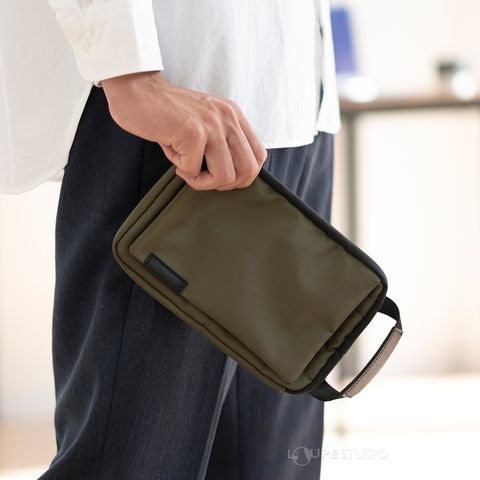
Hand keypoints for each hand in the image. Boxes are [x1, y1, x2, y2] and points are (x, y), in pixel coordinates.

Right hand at [102, 71, 267, 190]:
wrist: (137, 91)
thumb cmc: (167, 112)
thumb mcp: (205, 122)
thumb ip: (222, 141)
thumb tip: (231, 177)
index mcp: (234, 116)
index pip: (259, 156)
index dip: (244, 175)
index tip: (221, 175)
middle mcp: (228, 118)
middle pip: (248, 170)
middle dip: (225, 184)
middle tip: (204, 178)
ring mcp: (212, 125)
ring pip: (225, 176)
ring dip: (203, 182)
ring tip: (186, 168)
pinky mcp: (193, 134)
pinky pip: (194, 171)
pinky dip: (181, 169)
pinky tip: (171, 152)